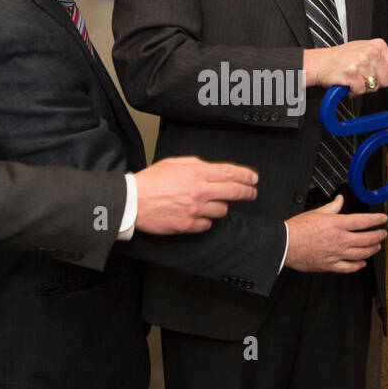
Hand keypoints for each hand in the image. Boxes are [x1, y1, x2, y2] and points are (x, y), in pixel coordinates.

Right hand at [134, 157, 258, 233]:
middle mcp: (200, 191)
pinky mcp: (188, 225)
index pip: (231, 173)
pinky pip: (207, 224)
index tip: (253, 179)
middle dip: (248, 193)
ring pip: (222, 210)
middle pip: (234, 192)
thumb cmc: (150, 181)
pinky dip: (206, 220)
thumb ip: (195, 164)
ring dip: (222, 206)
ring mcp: (195, 210)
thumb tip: (210, 169)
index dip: (246, 176)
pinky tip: (199, 215)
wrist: (133, 202)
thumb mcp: (174, 163)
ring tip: (213, 203)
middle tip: (252, 193)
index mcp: (197, 173)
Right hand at [284, 195, 387, 273]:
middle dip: (378, 236)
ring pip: (362, 254)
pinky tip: (362, 263)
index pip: (363, 221)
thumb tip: (340, 200)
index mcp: (337, 224)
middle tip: (383, 233)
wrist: (285, 245)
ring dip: (372, 250)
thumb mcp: (316, 212)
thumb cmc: (297, 229)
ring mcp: (337, 254)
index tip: (382, 219)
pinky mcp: (331, 265)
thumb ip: (332, 207)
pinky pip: (349, 267)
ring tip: (377, 247)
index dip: (376, 220)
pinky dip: (358, 265)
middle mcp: (340, 239)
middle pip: (367, 239)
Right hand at [302, 38, 387, 94]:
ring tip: (354, 79)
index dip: (387, 76)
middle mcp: (371, 52)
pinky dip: (354, 91)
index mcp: (377, 45)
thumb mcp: (365, 49)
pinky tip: (348, 83)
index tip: (377, 75)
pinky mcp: (351, 73)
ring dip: (363, 87)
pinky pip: (361, 90)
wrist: (321, 62)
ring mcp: (361, 62)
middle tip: (363, 77)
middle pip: (387, 80)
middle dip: (375, 83)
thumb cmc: (342, 57)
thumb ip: (382, 56)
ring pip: (374, 86)